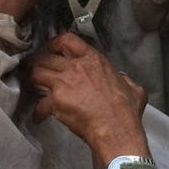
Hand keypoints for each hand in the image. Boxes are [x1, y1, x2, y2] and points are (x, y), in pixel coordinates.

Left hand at [31, 33, 149, 166]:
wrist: (116, 128)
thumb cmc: (125, 111)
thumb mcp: (134, 89)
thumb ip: (125, 80)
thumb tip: (123, 81)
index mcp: (95, 61)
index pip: (69, 40)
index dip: (56, 43)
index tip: (52, 48)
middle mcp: (77, 67)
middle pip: (47, 58)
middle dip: (40, 64)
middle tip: (39, 70)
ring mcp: (64, 83)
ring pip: (37, 74)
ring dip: (34, 81)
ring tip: (34, 88)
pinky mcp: (56, 101)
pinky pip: (39, 104)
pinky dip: (38, 112)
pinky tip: (40, 117)